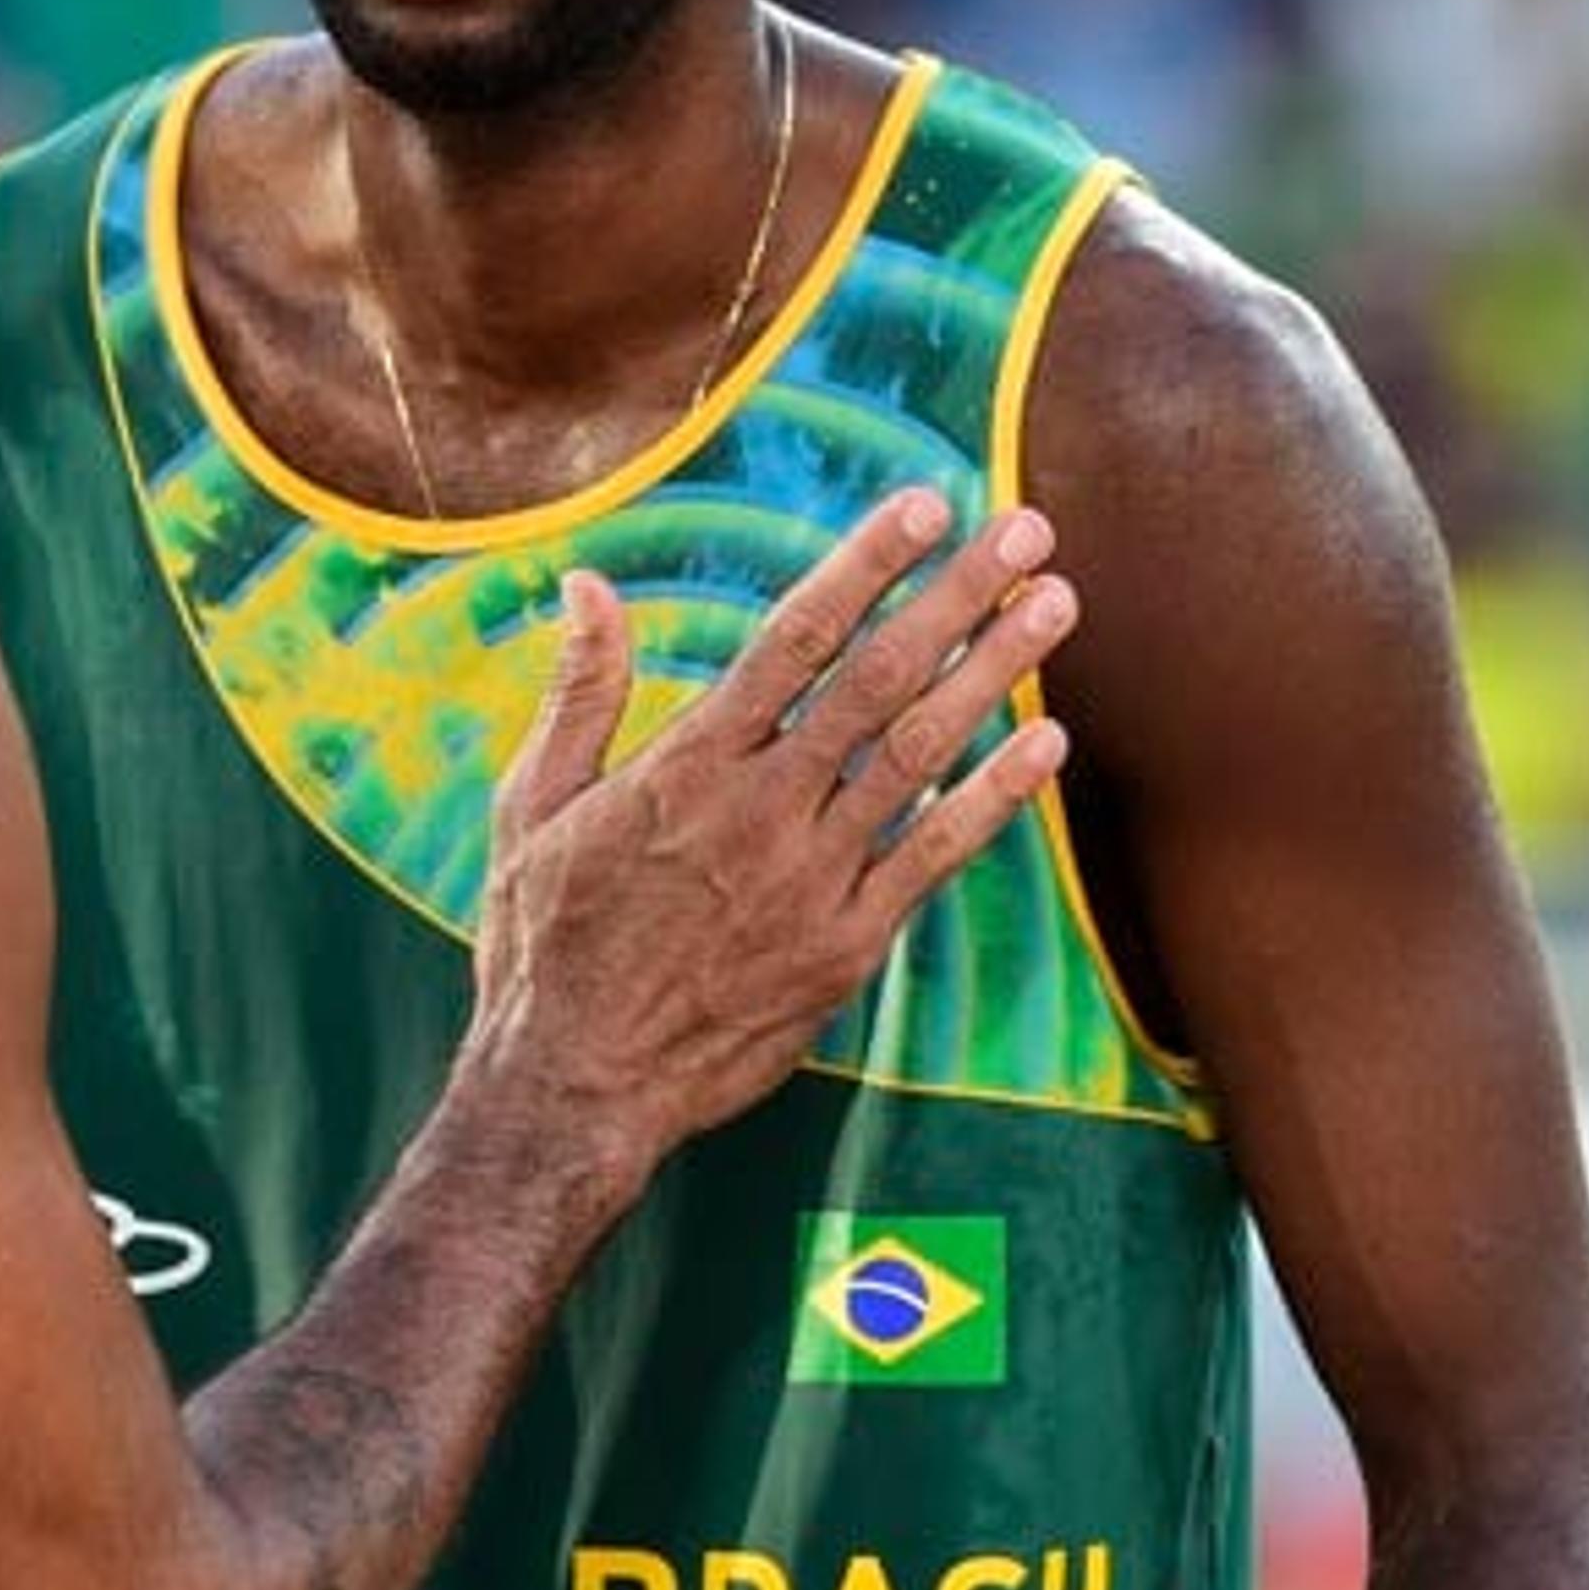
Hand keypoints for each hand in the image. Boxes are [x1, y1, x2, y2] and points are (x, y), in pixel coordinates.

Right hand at [460, 491, 1072, 1190]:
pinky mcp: (846, 946)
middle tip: (1027, 531)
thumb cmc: (544, 941)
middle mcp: (759, 810)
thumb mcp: (531, 805)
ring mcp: (810, 879)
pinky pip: (934, 856)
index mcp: (686, 765)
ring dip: (996, 673)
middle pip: (878, 679)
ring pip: (920, 753)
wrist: (576, 1083)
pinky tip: (1047, 744)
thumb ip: (580, 691)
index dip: (867, 564)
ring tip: (1057, 605)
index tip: (925, 506)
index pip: (795, 638)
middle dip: (959, 596)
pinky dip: (993, 796)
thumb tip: (587, 584)